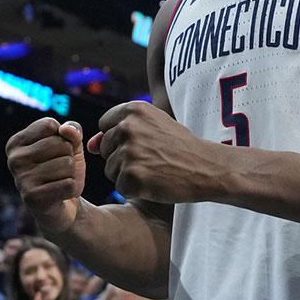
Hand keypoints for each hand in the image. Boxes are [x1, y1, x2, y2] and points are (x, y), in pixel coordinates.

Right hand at [5, 118, 85, 232]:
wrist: (61, 208)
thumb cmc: (62, 171)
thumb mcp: (70, 145)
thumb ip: (72, 130)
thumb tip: (67, 130)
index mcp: (15, 143)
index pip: (49, 125)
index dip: (62, 138)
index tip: (54, 154)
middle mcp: (13, 160)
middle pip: (60, 144)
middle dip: (69, 157)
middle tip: (58, 172)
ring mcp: (21, 179)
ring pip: (67, 164)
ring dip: (71, 174)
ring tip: (58, 182)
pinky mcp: (32, 198)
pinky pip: (69, 184)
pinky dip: (71, 189)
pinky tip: (60, 194)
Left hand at [87, 102, 215, 203]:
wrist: (208, 167)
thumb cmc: (180, 147)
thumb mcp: (153, 128)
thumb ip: (119, 130)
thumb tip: (91, 146)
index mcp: (133, 109)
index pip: (105, 125)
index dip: (121, 138)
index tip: (144, 142)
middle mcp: (128, 127)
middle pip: (106, 148)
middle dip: (122, 157)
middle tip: (153, 158)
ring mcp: (129, 152)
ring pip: (110, 169)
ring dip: (128, 174)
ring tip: (155, 169)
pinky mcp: (131, 177)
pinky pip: (120, 187)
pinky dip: (135, 189)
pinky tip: (155, 183)